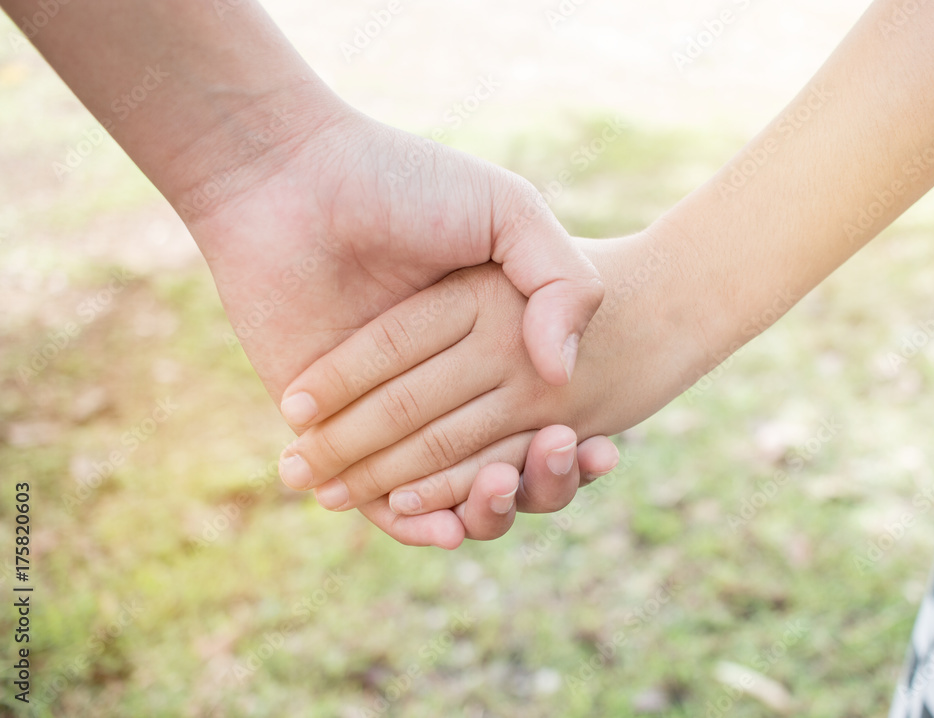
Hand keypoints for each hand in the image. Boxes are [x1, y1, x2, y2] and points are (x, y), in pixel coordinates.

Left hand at [181, 98, 618, 545]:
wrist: (291, 180)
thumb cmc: (403, 184)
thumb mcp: (506, 211)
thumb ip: (558, 278)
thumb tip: (561, 374)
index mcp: (485, 335)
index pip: (537, 412)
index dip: (571, 439)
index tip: (604, 451)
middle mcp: (440, 378)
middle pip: (497, 456)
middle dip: (531, 476)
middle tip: (561, 459)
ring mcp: (384, 412)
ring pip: (444, 488)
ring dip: (481, 506)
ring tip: (503, 490)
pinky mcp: (332, 434)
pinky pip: (379, 502)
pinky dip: (413, 525)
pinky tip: (448, 530)